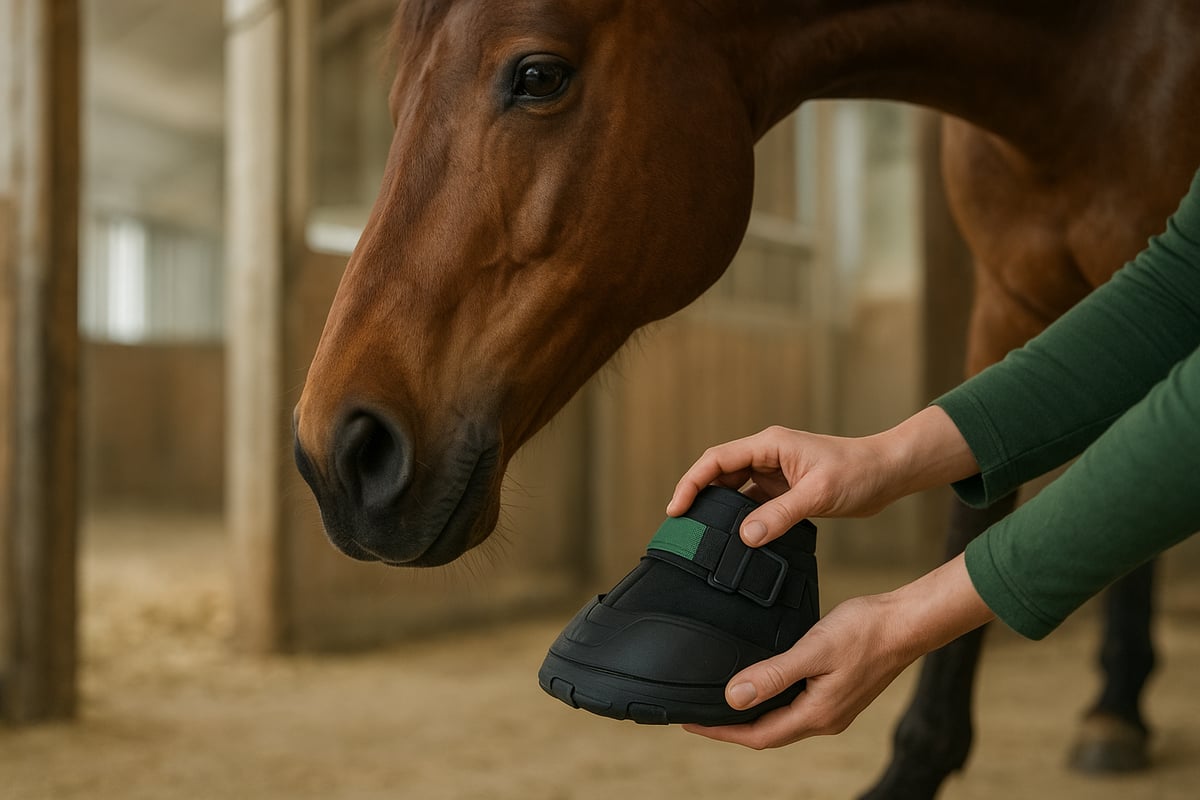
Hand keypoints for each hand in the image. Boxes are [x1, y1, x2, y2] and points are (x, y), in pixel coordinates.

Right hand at [667, 407, 978, 546]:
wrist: (887, 474)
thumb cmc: (858, 473)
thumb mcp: (818, 495)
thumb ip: (780, 515)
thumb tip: (744, 537)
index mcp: (770, 444)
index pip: (717, 459)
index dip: (692, 482)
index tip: (676, 509)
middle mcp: (767, 455)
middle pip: (719, 473)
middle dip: (698, 497)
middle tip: (683, 528)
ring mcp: (775, 472)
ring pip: (734, 489)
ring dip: (719, 510)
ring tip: (703, 536)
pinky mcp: (784, 489)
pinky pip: (753, 503)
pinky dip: (742, 519)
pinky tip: (737, 540)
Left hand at [682, 555, 994, 748]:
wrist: (906, 623)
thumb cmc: (864, 631)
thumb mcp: (812, 650)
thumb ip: (773, 674)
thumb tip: (734, 697)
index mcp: (816, 714)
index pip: (757, 735)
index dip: (721, 732)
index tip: (691, 723)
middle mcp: (825, 719)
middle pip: (768, 733)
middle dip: (732, 728)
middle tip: (699, 714)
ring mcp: (833, 708)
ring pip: (783, 720)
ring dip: (752, 716)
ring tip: (724, 703)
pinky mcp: (839, 693)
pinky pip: (796, 706)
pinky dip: (773, 702)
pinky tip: (764, 685)